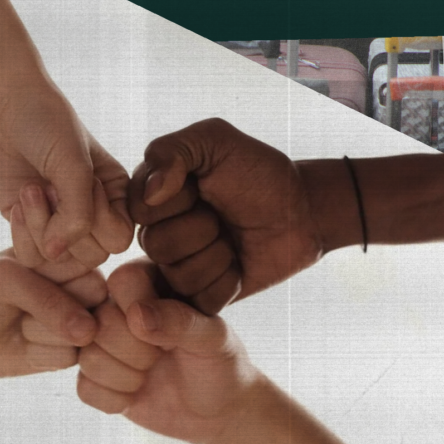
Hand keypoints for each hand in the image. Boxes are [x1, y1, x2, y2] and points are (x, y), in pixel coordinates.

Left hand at [0, 81, 132, 266]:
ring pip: (59, 258)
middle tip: (49, 185)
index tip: (83, 181)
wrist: (0, 104)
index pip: (120, 240)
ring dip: (40, 226)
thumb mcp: (73, 166)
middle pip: (92, 255)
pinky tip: (18, 203)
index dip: (98, 220)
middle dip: (66, 223)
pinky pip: (32, 257)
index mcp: (115, 194)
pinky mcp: (29, 227)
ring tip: (32, 190)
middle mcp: (92, 213)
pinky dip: (22, 234)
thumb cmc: (45, 123)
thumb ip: (77, 216)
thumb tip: (56, 254)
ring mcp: (59, 223)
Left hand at [0, 248, 106, 379]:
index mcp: (68, 254)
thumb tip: (90, 332)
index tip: (21, 270)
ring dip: (40, 330)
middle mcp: (81, 287)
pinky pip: (70, 356)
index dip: (56, 272)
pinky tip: (22, 343)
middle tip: (20, 300)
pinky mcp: (69, 352)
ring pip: (84, 330)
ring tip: (18, 321)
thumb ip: (48, 298)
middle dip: (51, 304)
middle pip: (95, 297)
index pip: (88, 260)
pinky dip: (39, 352)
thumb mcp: (5, 279)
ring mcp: (78, 321)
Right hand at [76, 259, 262, 443]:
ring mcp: (103, 344)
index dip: (142, 313)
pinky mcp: (95, 378)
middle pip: (99, 324)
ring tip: (151, 375)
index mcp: (148, 283)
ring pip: (87, 357)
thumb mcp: (213, 339)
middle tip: (162, 357)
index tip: (172, 333)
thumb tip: (136, 314)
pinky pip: (84, 388)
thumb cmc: (220, 364)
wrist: (218, 409)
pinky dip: (115, 400)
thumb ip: (180, 321)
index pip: (122, 281)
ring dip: (127, 377)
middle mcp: (118, 309)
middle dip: (137, 352)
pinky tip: (136, 395)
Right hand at [128, 118, 324, 313]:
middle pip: (157, 245)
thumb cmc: (258, 173)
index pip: (140, 210)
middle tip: (223, 216)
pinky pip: (201, 302)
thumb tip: (151, 191)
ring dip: (218, 255)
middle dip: (202, 228)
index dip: (176, 200)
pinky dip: (228, 283)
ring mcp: (178, 268)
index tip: (202, 186)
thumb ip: (173, 150)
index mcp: (153, 197)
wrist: (302, 211)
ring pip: (179, 276)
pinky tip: (239, 265)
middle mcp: (158, 234)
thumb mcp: (216, 140)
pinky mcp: (201, 297)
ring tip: (232, 239)